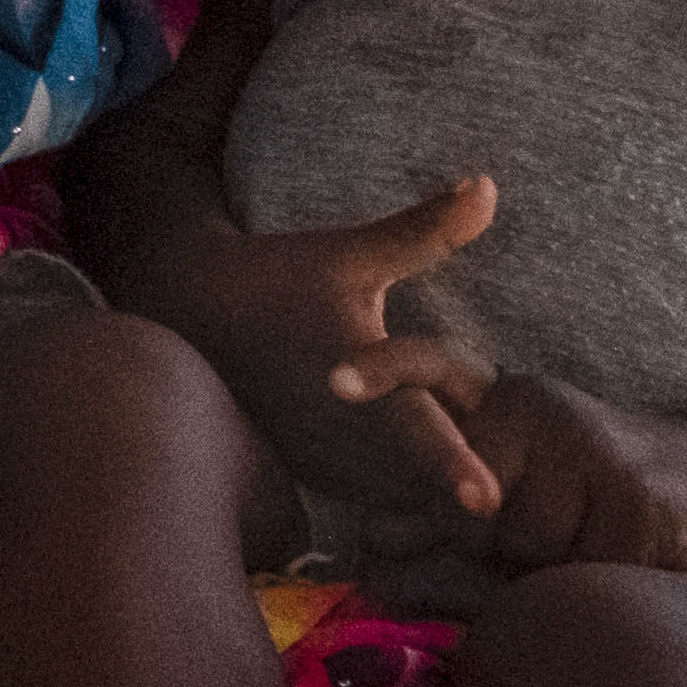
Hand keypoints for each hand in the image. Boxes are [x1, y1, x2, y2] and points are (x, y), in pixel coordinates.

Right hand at [148, 175, 505, 521]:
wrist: (191, 307)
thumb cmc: (280, 276)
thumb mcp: (351, 252)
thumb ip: (426, 230)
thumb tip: (488, 185)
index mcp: (353, 374)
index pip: (416, 427)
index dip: (453, 464)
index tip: (487, 501)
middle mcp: (332, 429)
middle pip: (426, 474)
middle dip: (465, 471)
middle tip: (494, 457)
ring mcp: (316, 460)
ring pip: (402, 494)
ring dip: (435, 485)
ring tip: (457, 460)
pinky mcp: (310, 476)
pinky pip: (376, 498)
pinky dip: (402, 489)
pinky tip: (414, 464)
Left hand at [329, 346, 686, 573]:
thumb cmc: (598, 492)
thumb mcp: (520, 480)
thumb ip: (446, 503)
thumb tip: (371, 544)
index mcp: (504, 398)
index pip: (434, 366)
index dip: (385, 370)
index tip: (333, 380)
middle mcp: (541, 411)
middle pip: (465, 505)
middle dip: (484, 545)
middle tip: (534, 535)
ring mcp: (591, 451)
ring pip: (520, 546)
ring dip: (544, 570)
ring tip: (588, 538)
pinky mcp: (637, 501)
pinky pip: (578, 572)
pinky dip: (593, 581)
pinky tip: (624, 554)